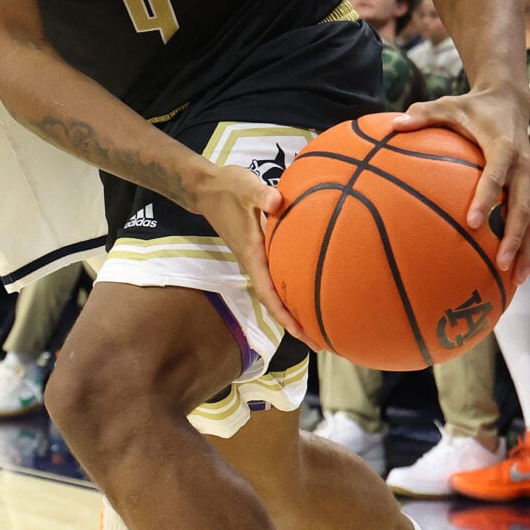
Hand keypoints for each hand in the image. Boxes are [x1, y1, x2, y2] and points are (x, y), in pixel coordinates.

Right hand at [197, 161, 300, 341]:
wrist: (207, 188)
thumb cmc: (227, 188)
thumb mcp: (244, 187)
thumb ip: (260, 195)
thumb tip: (278, 200)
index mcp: (252, 254)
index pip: (268, 292)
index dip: (284, 315)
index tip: (302, 333)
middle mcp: (254, 262)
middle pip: (274, 301)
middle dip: (295, 324)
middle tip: (321, 342)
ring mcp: (256, 259)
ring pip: (275, 292)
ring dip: (294, 311)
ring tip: (318, 326)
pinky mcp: (259, 251)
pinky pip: (276, 279)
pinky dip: (290, 291)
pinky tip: (308, 292)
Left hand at [393, 88, 529, 282]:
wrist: (510, 103)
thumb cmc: (472, 107)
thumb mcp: (448, 104)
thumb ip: (423, 114)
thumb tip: (393, 125)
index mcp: (504, 147)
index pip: (496, 175)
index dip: (487, 198)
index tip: (472, 222)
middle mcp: (524, 167)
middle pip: (524, 206)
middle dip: (514, 237)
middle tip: (500, 263)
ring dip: (528, 249)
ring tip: (515, 279)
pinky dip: (529, 246)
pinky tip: (517, 272)